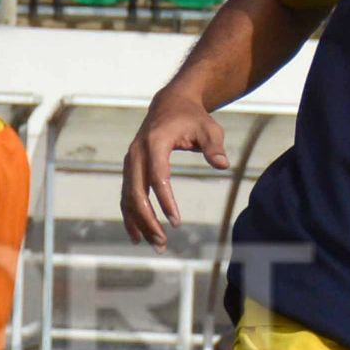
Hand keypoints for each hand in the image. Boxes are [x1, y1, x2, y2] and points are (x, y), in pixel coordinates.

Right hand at [120, 88, 229, 248]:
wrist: (169, 104)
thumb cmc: (192, 118)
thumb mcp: (209, 128)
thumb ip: (214, 146)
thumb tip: (222, 164)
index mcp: (155, 142)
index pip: (157, 176)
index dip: (165, 200)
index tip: (177, 221)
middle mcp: (137, 153)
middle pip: (136, 192)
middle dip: (147, 220)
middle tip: (162, 242)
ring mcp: (130, 162)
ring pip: (128, 197)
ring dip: (138, 223)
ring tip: (155, 244)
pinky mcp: (130, 169)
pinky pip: (126, 196)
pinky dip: (131, 216)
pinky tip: (138, 235)